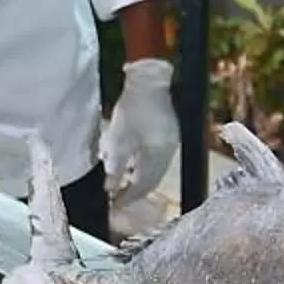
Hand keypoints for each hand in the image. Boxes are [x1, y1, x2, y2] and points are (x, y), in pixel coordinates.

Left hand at [102, 56, 179, 222]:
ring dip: (141, 180)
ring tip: (125, 184)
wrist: (149, 79)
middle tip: (119, 198)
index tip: (114, 204)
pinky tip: (135, 165)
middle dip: (136, 191)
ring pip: (157, 171)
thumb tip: (110, 187)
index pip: (145, 185)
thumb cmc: (132, 107)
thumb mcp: (118, 137)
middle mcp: (170, 152)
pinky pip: (159, 159)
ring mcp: (172, 143)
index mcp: (159, 155)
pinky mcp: (170, 134)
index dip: (129, 196)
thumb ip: (116, 165)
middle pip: (153, 180)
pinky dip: (146, 167)